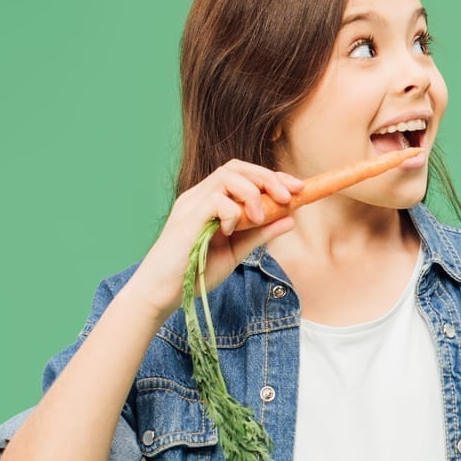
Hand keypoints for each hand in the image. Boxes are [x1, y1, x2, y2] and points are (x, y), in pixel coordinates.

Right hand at [120, 161, 303, 316]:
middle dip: (268, 177)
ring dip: (252, 193)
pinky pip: (217, 200)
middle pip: (237, 167)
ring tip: (261, 216)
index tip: (298, 188)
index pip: (244, 175)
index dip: (272, 177)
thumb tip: (291, 219)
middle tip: (289, 196)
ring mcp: (192, 204)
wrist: (162, 293)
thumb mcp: (236, 251)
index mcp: (212, 201)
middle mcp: (200, 196)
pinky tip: (231, 231)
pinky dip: (233, 212)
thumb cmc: (196, 271)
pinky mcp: (187, 217)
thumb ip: (260, 234)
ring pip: (227, 176)